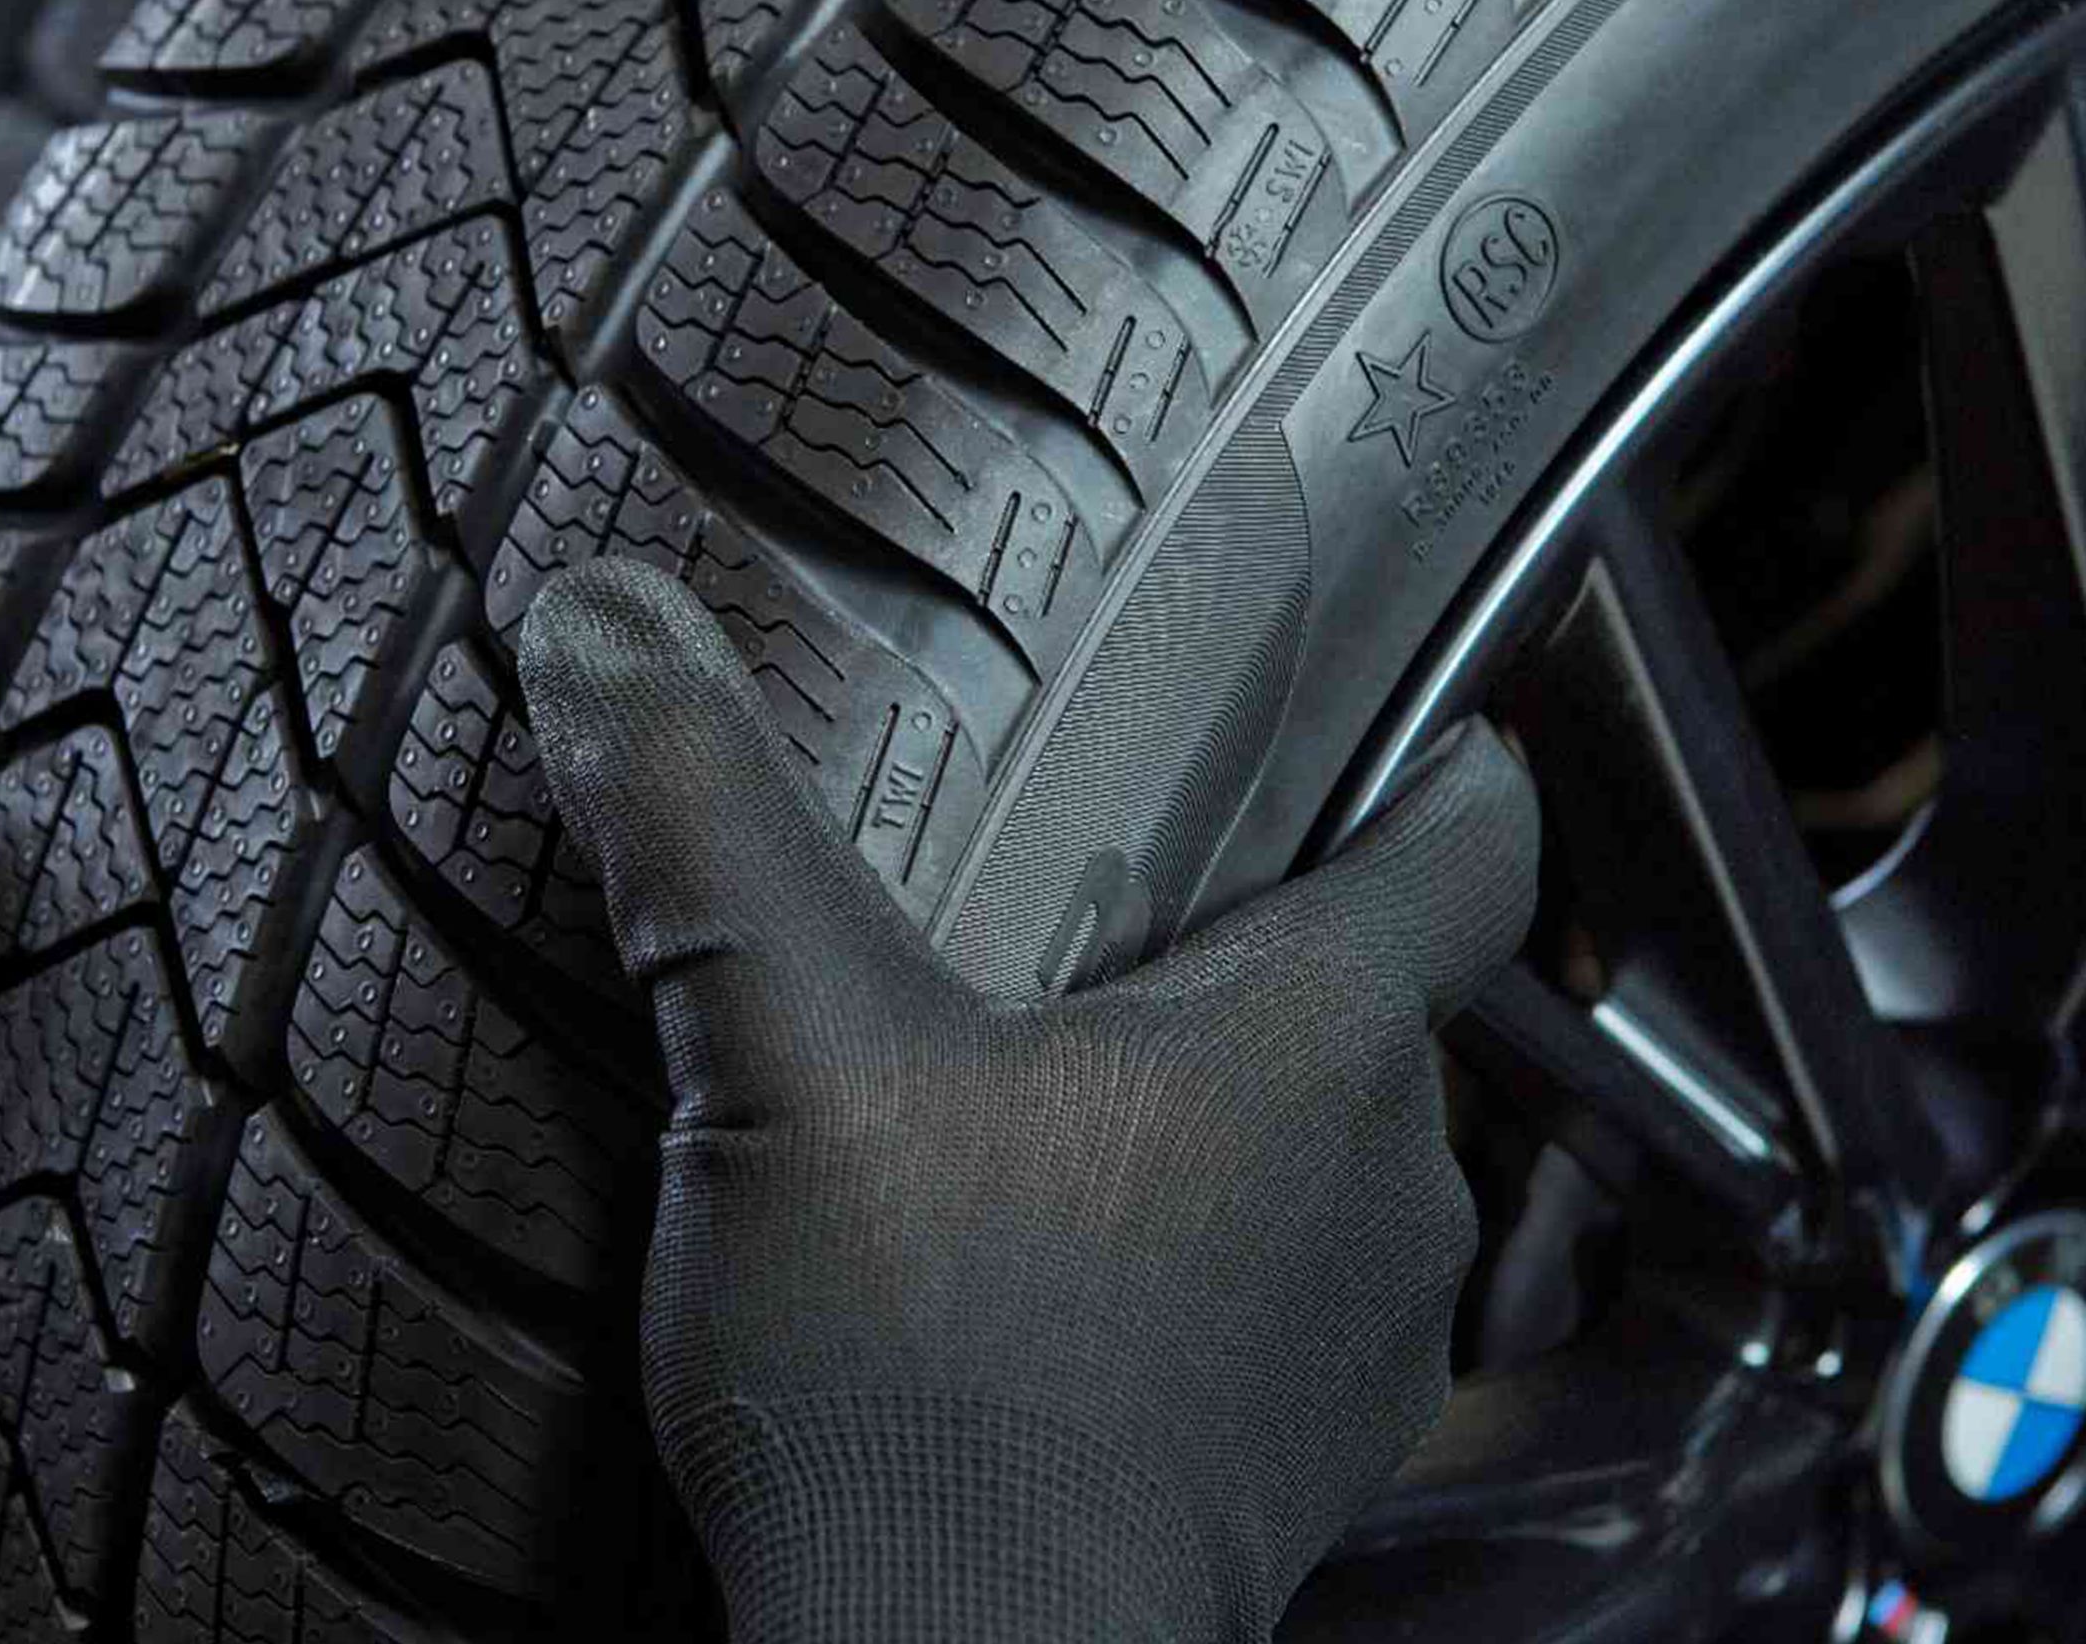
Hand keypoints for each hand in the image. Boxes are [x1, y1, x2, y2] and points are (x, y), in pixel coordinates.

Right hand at [520, 560, 1539, 1643]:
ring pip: (1327, 1145)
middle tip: (1100, 881)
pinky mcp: (1290, 1462)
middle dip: (1256, 925)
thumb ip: (703, 813)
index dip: (1443, 757)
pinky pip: (1275, 1290)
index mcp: (1321, 1036)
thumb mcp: (781, 1043)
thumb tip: (609, 622)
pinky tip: (1042, 1252)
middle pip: (1380, 986)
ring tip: (1051, 1067)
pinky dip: (1191, 1244)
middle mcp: (1386, 1181)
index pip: (1476, 842)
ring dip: (1218, 1096)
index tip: (1394, 715)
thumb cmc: (923, 1385)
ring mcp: (1355, 1342)